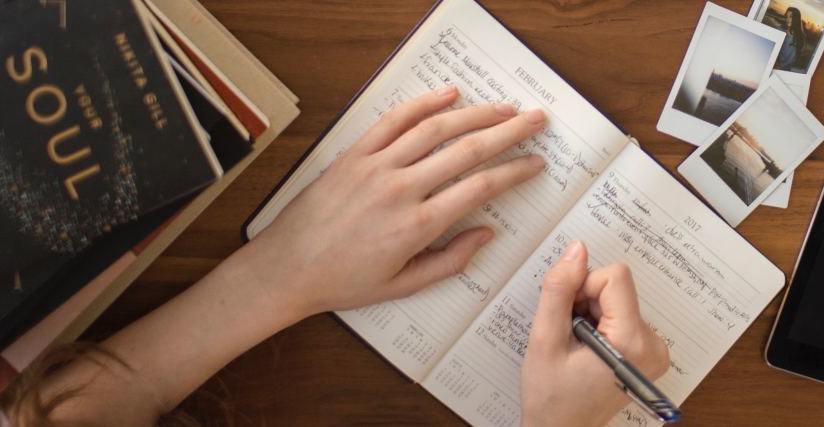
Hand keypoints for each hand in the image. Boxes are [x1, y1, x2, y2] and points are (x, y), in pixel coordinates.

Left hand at [242, 86, 547, 315]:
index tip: (536, 163)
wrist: (287, 268)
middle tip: (535, 121)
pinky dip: (423, 104)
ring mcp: (376, 167)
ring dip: (475, 114)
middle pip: (467, 150)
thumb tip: (487, 234)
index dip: (515, 171)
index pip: (480, 187)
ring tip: (504, 107)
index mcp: (417, 225)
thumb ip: (450, 261)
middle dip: (508, 132)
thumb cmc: (344, 282)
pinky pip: (393, 121)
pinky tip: (449, 95)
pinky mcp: (354, 155)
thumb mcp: (404, 285)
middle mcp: (400, 189)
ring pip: (435, 129)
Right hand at [522, 241, 670, 426]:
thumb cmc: (551, 398)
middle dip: (586, 303)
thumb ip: (559, 290)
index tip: (568, 316)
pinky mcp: (648, 352)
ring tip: (576, 347)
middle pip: (617, 288)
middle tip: (569, 337)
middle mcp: (653, 345)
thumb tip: (576, 250)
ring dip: (591, 314)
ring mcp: (654, 350)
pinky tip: (587, 350)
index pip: (615, 277)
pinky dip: (600, 324)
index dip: (583, 288)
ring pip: (617, 299)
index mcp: (633, 342)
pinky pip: (622, 315)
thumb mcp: (545, 340)